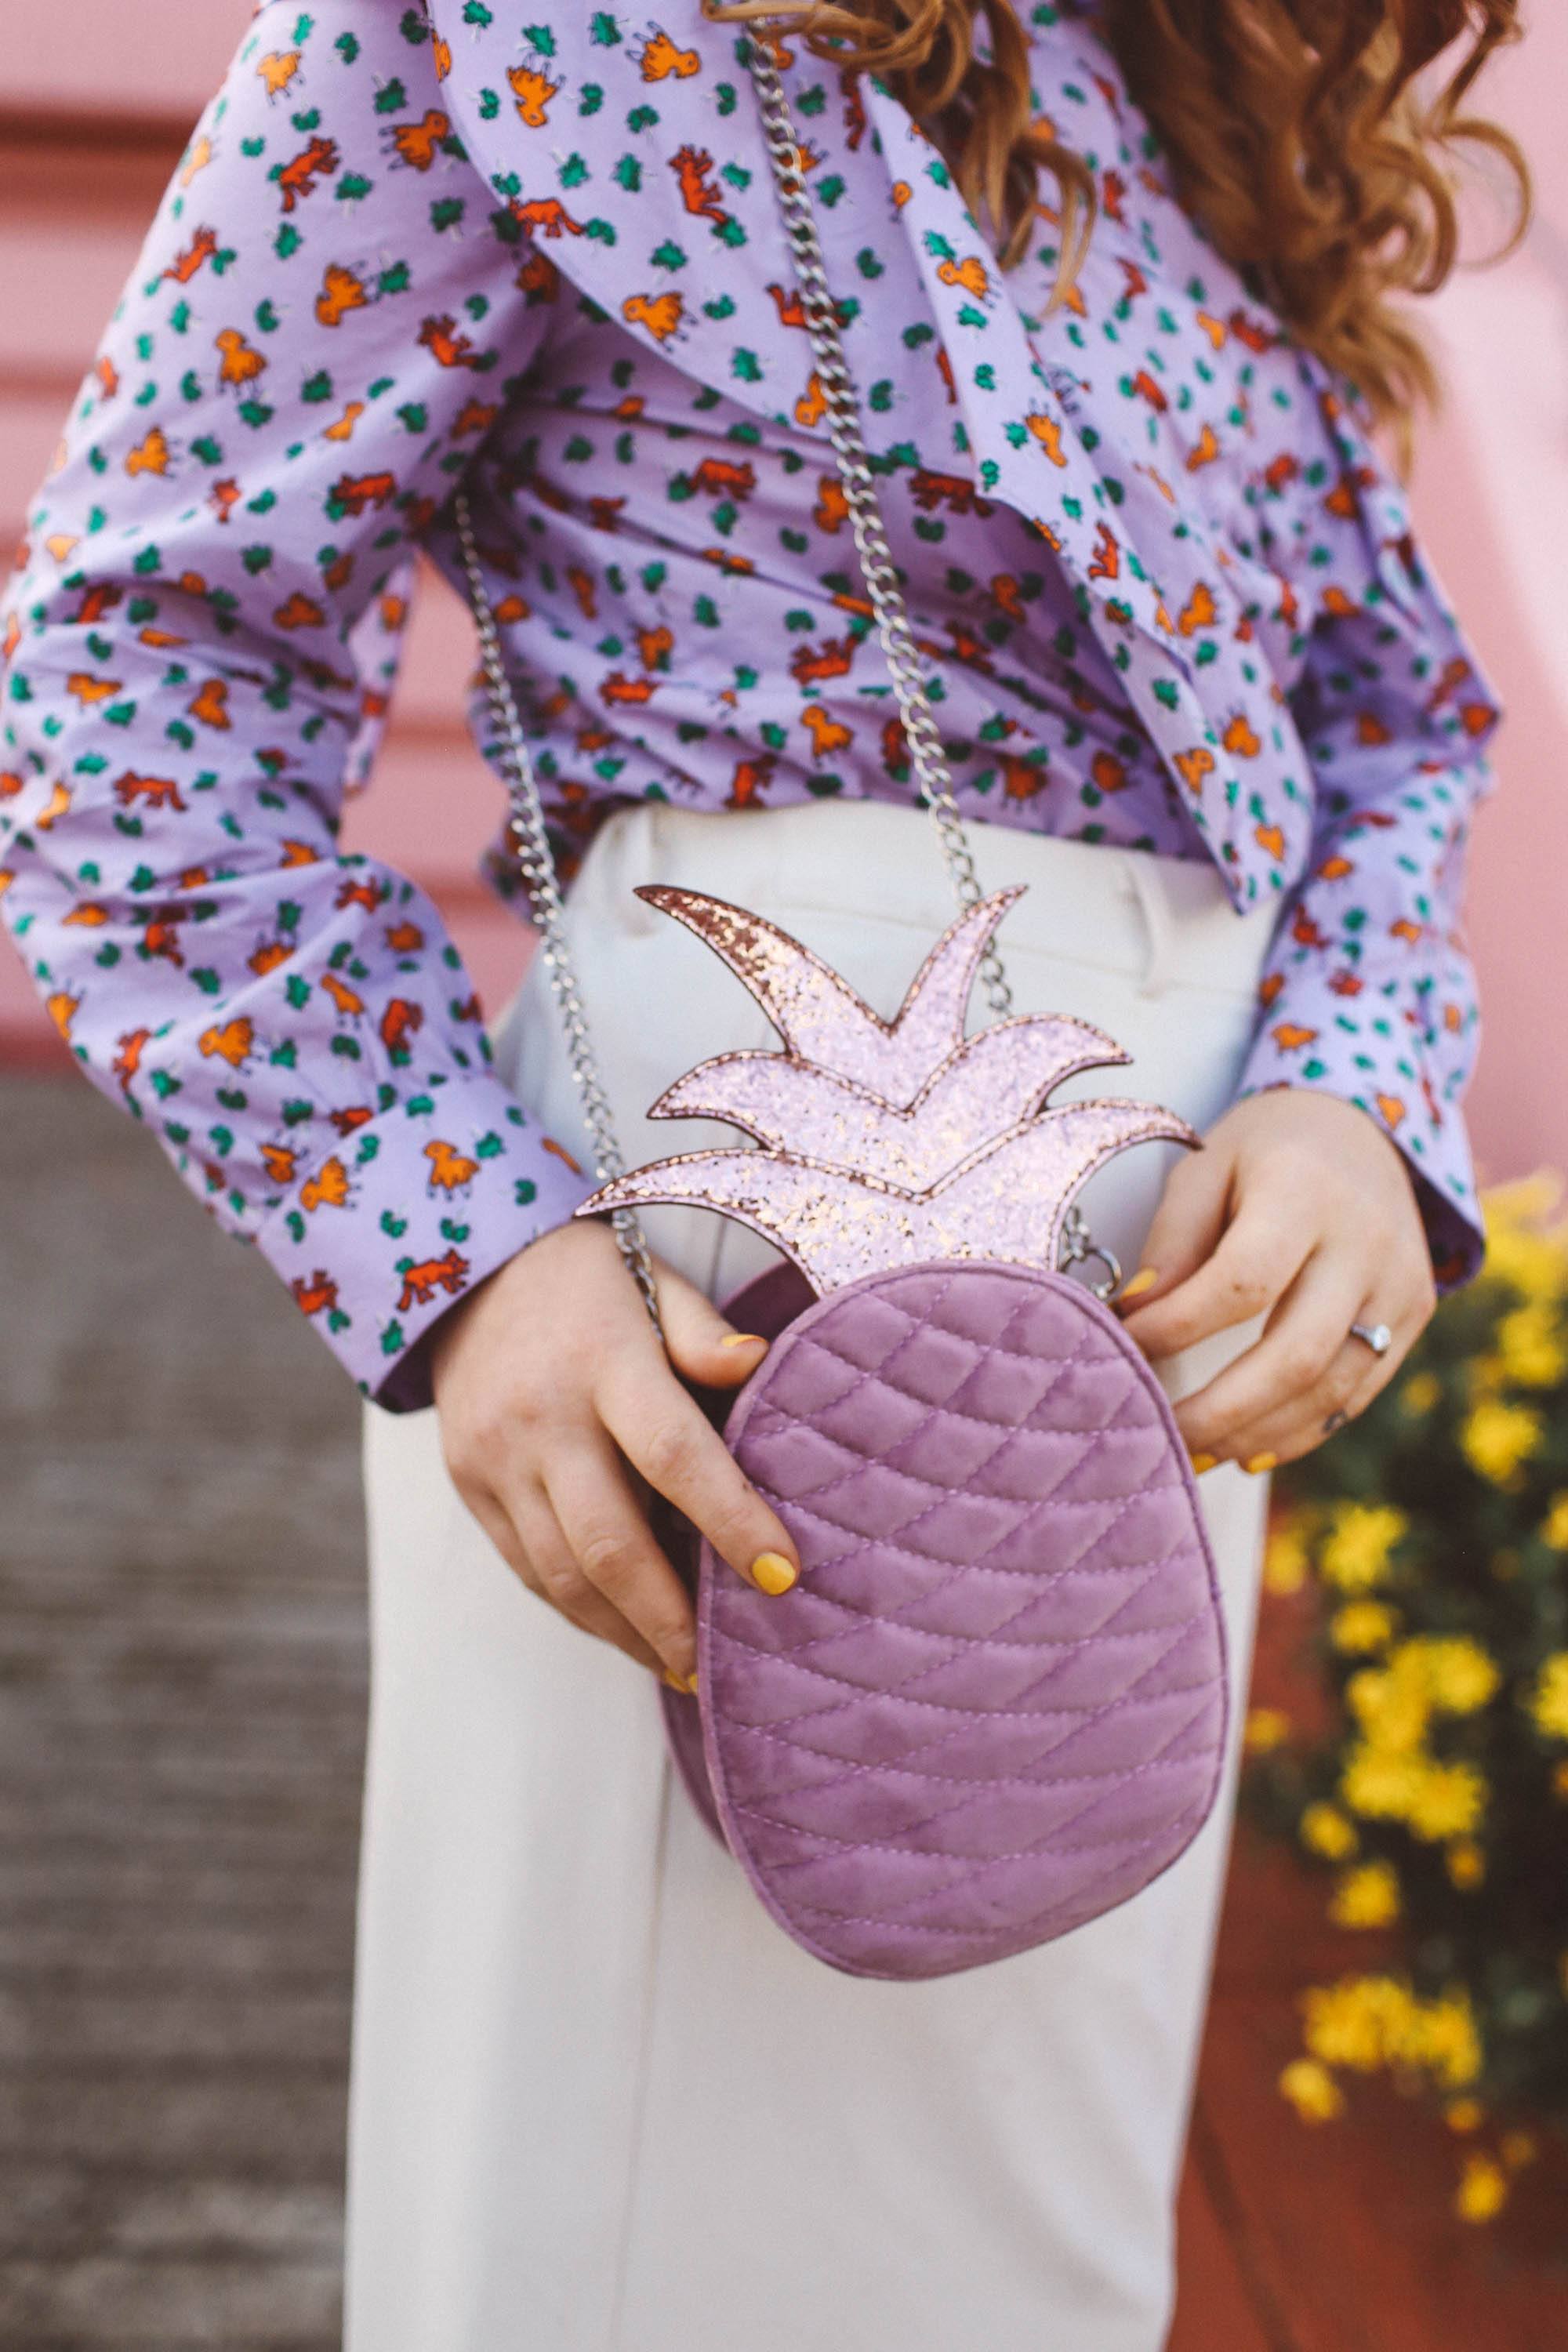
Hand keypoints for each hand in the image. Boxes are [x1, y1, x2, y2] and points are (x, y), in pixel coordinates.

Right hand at [429, 1219, 798, 1682]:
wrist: (468, 1270)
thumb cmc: (590, 1282)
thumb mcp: (655, 1283)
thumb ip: (704, 1333)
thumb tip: (758, 1365)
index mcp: (604, 1361)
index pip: (674, 1453)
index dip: (731, 1520)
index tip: (782, 1576)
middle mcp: (543, 1417)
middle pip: (609, 1542)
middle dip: (669, 1617)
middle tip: (717, 1667)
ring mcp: (496, 1457)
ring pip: (561, 1573)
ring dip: (623, 1632)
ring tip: (677, 1667)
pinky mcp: (469, 1484)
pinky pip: (526, 1567)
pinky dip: (577, 1609)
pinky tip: (622, 1630)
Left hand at [1116, 1089, 1435, 1470]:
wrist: (1366, 1126)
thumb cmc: (1265, 1151)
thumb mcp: (1207, 1168)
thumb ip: (1173, 1241)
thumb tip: (1134, 1315)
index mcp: (1304, 1190)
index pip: (1241, 1281)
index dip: (1177, 1327)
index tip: (1123, 1347)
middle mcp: (1365, 1239)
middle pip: (1296, 1353)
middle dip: (1220, 1410)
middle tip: (1159, 1434)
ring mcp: (1401, 1280)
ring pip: (1332, 1387)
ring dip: (1259, 1432)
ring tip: (1194, 1452)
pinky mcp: (1418, 1310)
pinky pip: (1360, 1391)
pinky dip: (1302, 1430)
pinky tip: (1248, 1447)